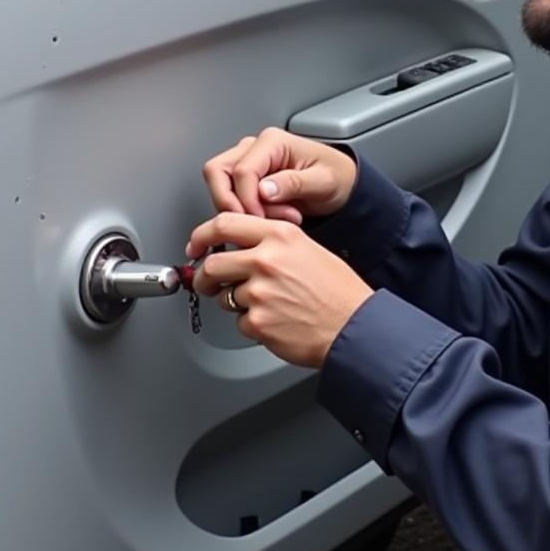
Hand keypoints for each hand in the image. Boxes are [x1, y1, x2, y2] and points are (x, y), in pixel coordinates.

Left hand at [188, 212, 373, 368]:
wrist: (354, 327)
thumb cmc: (338, 291)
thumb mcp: (309, 249)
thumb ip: (273, 243)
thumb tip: (241, 246)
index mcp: (280, 236)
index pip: (224, 223)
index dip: (201, 235)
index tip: (195, 245)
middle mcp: (267, 260)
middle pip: (213, 264)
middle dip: (205, 278)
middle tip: (209, 283)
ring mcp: (260, 292)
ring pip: (224, 296)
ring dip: (235, 303)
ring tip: (266, 305)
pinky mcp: (258, 322)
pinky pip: (239, 322)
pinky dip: (252, 324)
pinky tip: (276, 320)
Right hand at [202, 127, 356, 224]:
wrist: (342, 185)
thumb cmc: (336, 177)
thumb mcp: (324, 181)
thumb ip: (294, 183)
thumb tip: (264, 190)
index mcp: (273, 142)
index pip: (241, 171)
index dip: (246, 200)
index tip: (260, 219)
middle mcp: (255, 147)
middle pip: (217, 173)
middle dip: (232, 203)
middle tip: (256, 221)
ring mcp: (248, 162)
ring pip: (219, 185)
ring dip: (241, 208)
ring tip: (274, 218)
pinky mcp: (247, 179)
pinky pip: (230, 196)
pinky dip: (246, 212)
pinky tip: (271, 217)